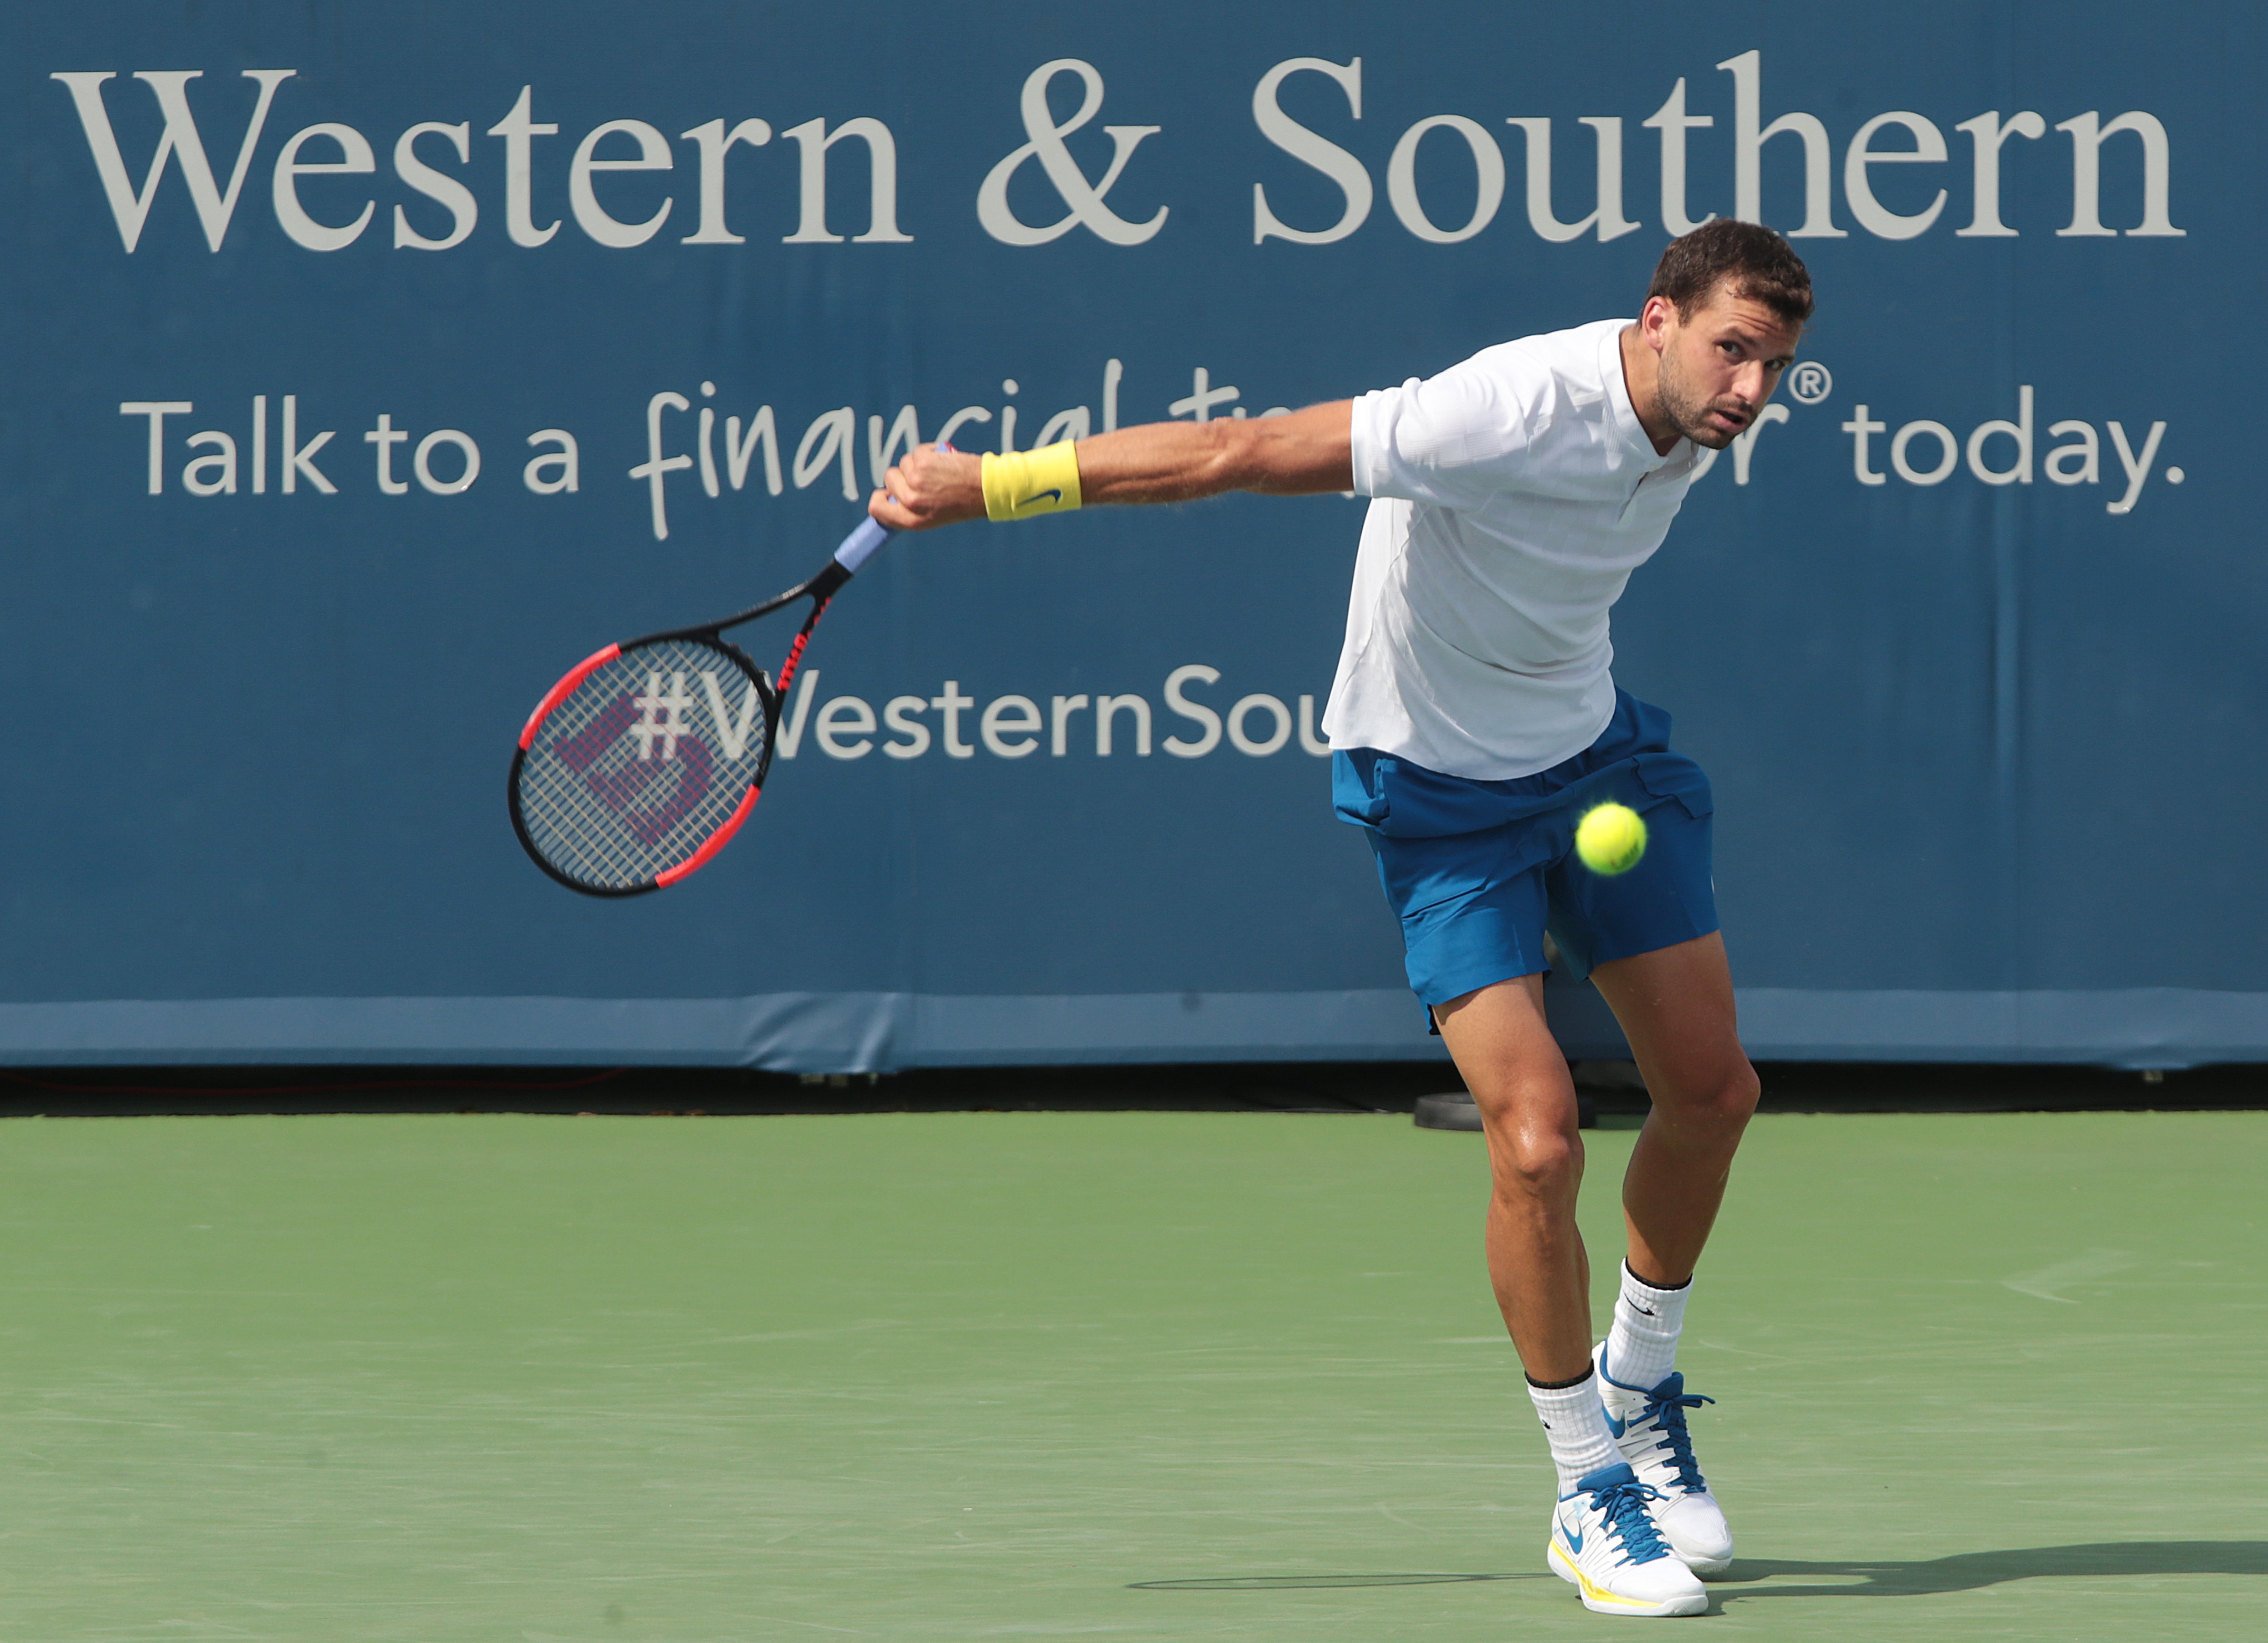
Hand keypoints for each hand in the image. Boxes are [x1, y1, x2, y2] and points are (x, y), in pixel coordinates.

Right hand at [870, 445, 985, 529]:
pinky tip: (944, 462)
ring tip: (939, 473)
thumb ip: (910, 509)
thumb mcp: (933, 517)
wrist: (986, 489)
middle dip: (903, 475)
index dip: (880, 498)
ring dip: (918, 464)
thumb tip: (890, 496)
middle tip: (926, 479)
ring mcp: (915, 480)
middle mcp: (911, 501)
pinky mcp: (922, 461)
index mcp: (912, 520)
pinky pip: (916, 452)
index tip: (887, 493)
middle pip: (888, 479)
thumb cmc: (963, 503)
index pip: (876, 509)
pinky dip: (928, 453)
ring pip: (903, 463)